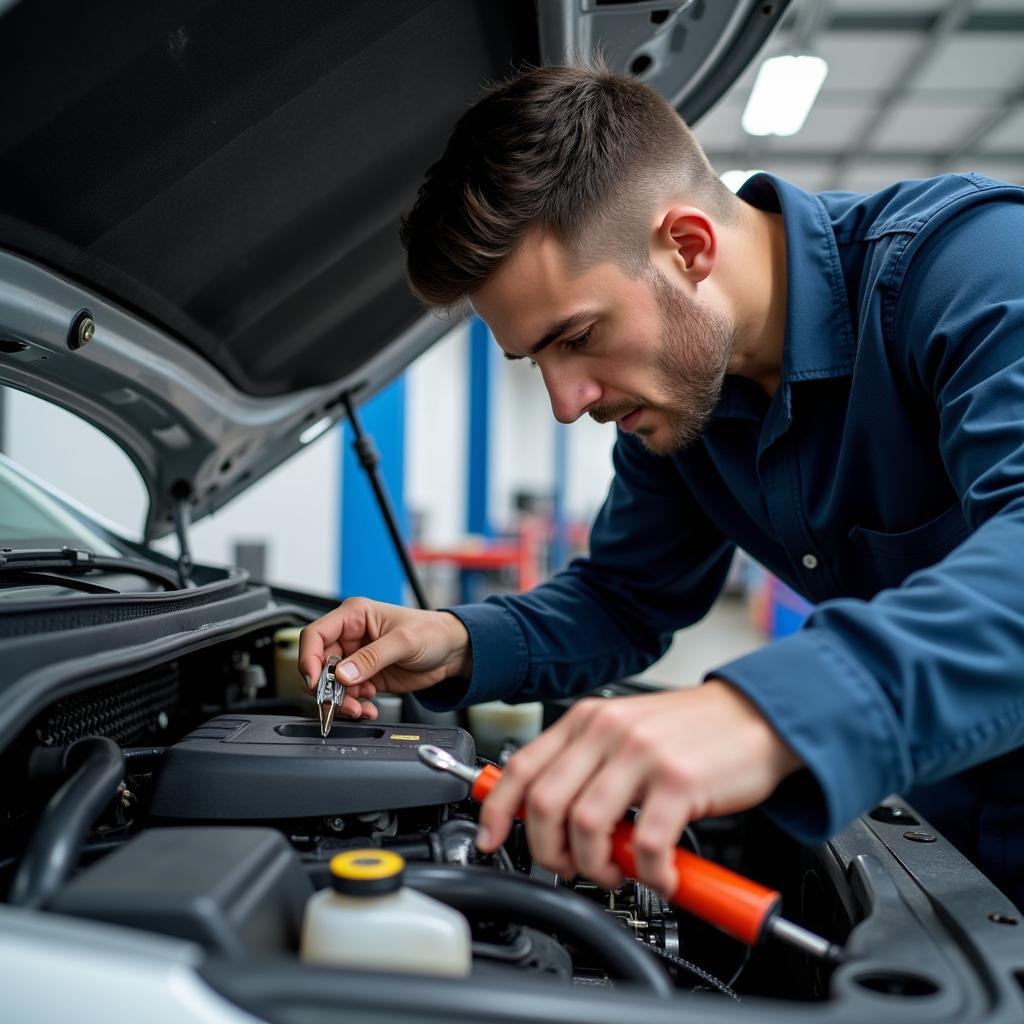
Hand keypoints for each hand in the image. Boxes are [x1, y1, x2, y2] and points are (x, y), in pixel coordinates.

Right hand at [298, 598, 472, 718]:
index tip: (315, 680)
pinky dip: (355, 705)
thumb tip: (344, 674)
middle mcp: (351, 636)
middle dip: (328, 687)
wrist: (452, 652)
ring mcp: (357, 658)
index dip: (309, 658)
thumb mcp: (403, 642)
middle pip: (320, 664)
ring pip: (332, 684)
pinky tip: (369, 707)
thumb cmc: (432, 632)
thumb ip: (372, 658)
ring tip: (360, 708)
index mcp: (355, 616)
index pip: (315, 634)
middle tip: (341, 703)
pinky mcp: (365, 677)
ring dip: (342, 700)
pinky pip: (348, 695)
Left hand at [476, 681, 801, 898]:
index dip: (498, 811)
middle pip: (544, 803)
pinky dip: (648, 873)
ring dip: (595, 866)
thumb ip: (587, 766)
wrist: (757, 716)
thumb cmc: (692, 732)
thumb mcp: (626, 734)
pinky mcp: (679, 780)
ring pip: (585, 826)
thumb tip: (548, 818)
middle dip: (548, 851)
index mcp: (587, 719)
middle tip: (571, 867)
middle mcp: (607, 731)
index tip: (492, 841)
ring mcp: (642, 753)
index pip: (521, 767)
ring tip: (617, 873)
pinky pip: (646, 843)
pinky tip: (661, 875)